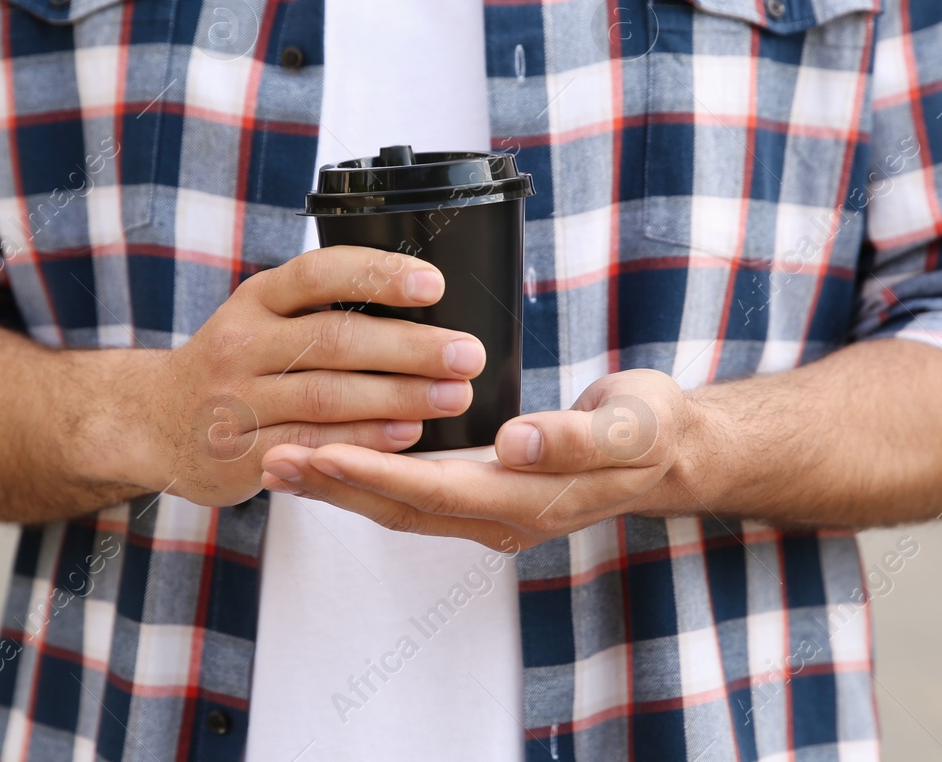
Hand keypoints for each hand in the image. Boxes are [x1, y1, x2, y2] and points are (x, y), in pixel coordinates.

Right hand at [73, 246, 485, 506]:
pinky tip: (408, 436)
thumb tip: (427, 302)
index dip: (377, 276)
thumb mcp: (265, 318)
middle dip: (408, 347)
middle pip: (333, 340)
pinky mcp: (239, 454)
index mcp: (257, 299)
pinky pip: (311, 446)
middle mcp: (242, 344)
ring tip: (454, 396)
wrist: (153, 421)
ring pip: (326, 397)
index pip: (318, 273)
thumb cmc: (239, 362)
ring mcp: (236, 401)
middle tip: (465, 354)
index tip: (433, 285)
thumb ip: (325, 308)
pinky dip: (364, 442)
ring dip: (398, 397)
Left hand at [257, 369, 695, 548]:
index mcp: (529, 499)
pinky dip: (369, 477)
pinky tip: (337, 457)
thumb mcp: (629, 425)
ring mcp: (491, 512)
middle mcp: (501, 517)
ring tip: (282, 462)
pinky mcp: (485, 495)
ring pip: (400, 505)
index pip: (433, 490)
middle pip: (400, 507)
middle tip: (271, 459)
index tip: (318, 450)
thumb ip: (573, 437)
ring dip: (340, 485)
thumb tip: (515, 443)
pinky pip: (415, 494)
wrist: (670, 452)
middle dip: (333, 485)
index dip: (373, 472)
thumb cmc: (649, 428)